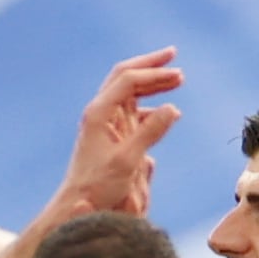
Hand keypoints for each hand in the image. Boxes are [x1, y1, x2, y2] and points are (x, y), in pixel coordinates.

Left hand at [67, 49, 182, 215]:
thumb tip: (173, 109)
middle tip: (173, 55)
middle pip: (124, 76)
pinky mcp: (113, 133)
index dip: (154, 74)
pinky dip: (151, 103)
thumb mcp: (128, 159)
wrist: (79, 202)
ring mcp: (106, 121)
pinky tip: (167, 110)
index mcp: (100, 113)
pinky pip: (133, 110)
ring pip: (129, 90)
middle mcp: (100, 111)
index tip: (179, 75)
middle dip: (149, 65)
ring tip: (176, 79)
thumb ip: (151, 132)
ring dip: (152, 82)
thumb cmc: (99, 184)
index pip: (128, 80)